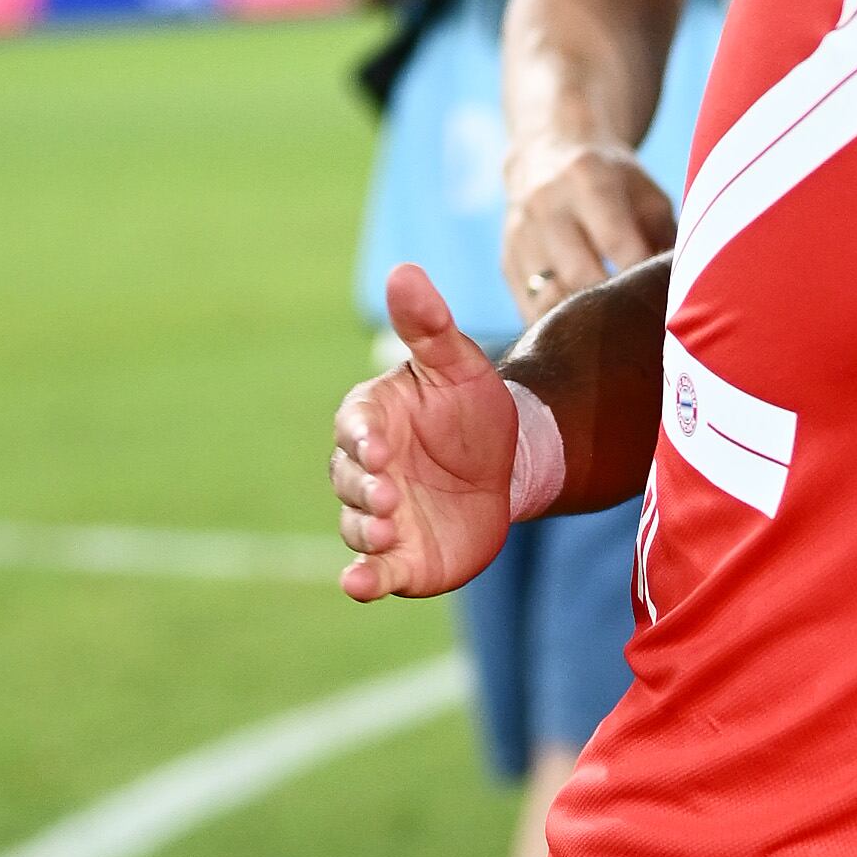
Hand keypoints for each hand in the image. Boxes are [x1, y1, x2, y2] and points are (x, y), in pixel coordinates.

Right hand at [335, 262, 518, 597]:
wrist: (507, 463)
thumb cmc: (474, 406)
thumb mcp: (458, 362)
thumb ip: (429, 325)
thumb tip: (404, 272)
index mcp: (373, 420)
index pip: (354, 426)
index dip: (360, 439)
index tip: (377, 449)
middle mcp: (366, 470)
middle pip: (349, 482)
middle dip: (365, 491)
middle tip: (389, 496)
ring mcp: (380, 515)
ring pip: (357, 526)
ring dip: (366, 532)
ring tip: (388, 532)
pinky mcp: (398, 556)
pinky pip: (372, 570)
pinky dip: (362, 580)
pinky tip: (357, 585)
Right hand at [502, 143, 675, 323]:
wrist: (548, 153)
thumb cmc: (615, 182)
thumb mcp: (647, 196)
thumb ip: (666, 240)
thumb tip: (685, 293)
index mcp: (587, 178)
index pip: (617, 242)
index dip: (641, 279)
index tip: (664, 305)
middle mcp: (545, 204)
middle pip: (579, 275)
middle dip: (614, 307)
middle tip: (642, 327)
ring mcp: (520, 235)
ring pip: (549, 299)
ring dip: (584, 323)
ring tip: (614, 337)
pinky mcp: (507, 262)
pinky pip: (531, 309)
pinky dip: (560, 326)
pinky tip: (585, 332)